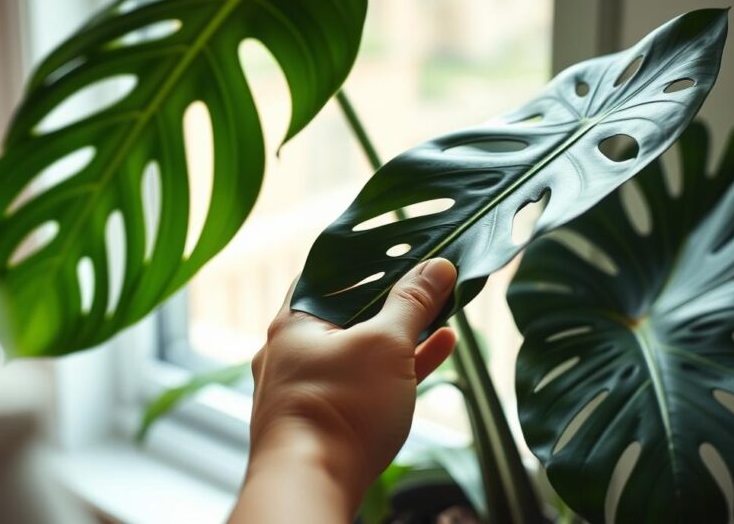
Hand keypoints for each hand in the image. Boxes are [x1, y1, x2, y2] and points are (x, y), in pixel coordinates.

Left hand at [230, 259, 457, 523]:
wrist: (311, 485)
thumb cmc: (339, 408)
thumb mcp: (386, 344)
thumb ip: (412, 303)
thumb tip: (437, 266)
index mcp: (293, 323)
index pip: (324, 273)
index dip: (363, 258)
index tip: (398, 249)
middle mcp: (290, 353)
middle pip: (345, 313)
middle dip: (390, 301)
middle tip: (427, 284)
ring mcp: (306, 389)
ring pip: (357, 351)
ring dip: (399, 335)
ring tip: (443, 317)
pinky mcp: (324, 422)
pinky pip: (364, 384)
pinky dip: (396, 369)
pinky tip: (437, 352)